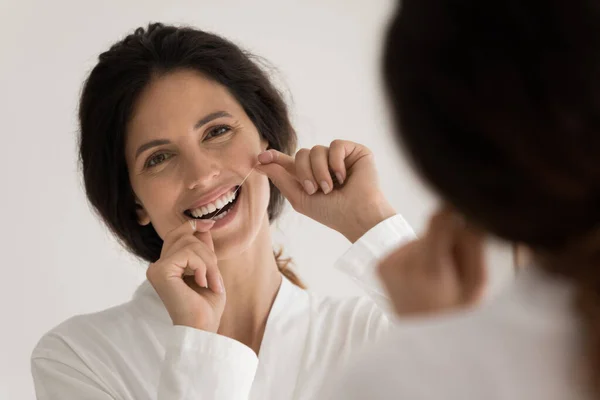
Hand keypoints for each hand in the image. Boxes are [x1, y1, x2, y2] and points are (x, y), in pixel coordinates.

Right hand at [146, 219, 225, 331]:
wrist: (203, 328)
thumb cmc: (207, 306)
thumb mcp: (209, 270)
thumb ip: (203, 249)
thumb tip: (203, 224)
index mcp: (166, 266)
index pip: (177, 235)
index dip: (192, 225)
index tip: (209, 223)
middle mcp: (157, 266)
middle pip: (185, 236)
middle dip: (207, 252)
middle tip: (215, 277)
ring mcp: (156, 268)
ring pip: (189, 243)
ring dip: (209, 263)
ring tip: (212, 283)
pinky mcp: (160, 271)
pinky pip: (188, 253)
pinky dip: (203, 267)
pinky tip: (202, 283)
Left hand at [256, 140, 395, 241]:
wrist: (357, 215)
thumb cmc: (331, 212)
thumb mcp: (299, 198)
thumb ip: (280, 179)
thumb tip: (259, 163)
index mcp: (310, 176)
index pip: (289, 162)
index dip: (274, 157)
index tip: (260, 158)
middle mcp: (324, 165)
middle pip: (301, 153)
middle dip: (304, 172)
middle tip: (314, 190)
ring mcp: (339, 158)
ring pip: (317, 149)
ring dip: (320, 171)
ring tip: (330, 188)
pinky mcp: (354, 152)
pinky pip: (336, 145)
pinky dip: (336, 162)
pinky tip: (344, 177)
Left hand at [378, 208, 486, 315]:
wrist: (422, 336)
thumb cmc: (455, 312)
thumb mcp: (476, 283)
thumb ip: (472, 246)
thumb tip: (468, 213)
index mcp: (430, 267)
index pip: (439, 219)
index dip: (453, 209)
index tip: (462, 208)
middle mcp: (403, 262)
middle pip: (433, 229)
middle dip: (448, 240)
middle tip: (454, 269)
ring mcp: (388, 263)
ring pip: (420, 238)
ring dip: (432, 249)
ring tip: (438, 278)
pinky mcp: (381, 265)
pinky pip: (406, 247)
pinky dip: (417, 256)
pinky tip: (421, 278)